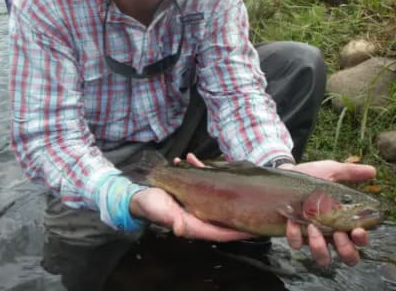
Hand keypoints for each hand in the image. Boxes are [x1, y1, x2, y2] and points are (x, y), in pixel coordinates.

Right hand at [129, 183, 251, 242]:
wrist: (139, 196)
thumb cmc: (150, 206)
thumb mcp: (160, 212)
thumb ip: (172, 220)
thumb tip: (181, 228)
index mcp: (194, 225)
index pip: (221, 232)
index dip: (237, 232)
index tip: (254, 229)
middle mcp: (198, 217)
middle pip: (224, 217)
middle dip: (240, 212)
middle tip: (257, 204)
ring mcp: (196, 206)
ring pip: (218, 200)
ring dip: (225, 189)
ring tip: (235, 178)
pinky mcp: (191, 194)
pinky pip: (206, 186)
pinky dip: (207, 175)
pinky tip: (203, 164)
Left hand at [278, 160, 375, 266]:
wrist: (281, 174)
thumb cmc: (308, 175)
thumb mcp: (329, 170)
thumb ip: (350, 172)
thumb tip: (372, 171)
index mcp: (342, 219)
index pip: (358, 239)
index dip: (361, 239)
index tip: (357, 230)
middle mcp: (330, 232)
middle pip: (347, 256)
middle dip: (345, 249)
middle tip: (338, 233)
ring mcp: (312, 237)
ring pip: (324, 259)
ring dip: (321, 247)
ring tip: (314, 227)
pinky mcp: (294, 236)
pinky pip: (297, 245)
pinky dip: (295, 235)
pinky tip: (293, 219)